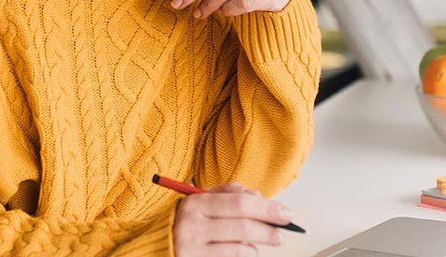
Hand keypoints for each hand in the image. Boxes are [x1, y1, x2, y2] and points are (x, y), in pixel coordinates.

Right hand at [172, 182, 293, 256]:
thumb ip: (229, 193)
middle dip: (269, 229)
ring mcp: (193, 248)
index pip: (240, 203)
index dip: (268, 208)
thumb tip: (260, 198)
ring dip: (259, 244)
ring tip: (267, 241)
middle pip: (243, 226)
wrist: (159, 244)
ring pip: (241, 247)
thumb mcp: (202, 200)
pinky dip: (247, 254)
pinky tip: (248, 250)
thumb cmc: (188, 220)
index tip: (287, 214)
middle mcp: (192, 225)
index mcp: (195, 203)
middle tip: (283, 232)